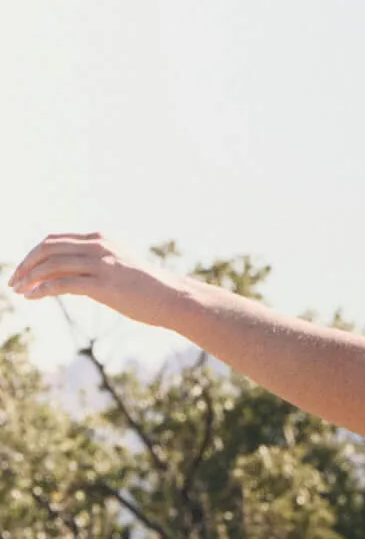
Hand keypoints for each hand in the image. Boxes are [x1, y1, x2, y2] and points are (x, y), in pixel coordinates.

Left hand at [8, 233, 182, 326]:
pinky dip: (42, 290)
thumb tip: (69, 278)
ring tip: (19, 291)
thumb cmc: (150, 289)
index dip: (34, 254)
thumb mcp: (119, 268)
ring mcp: (101, 264)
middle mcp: (98, 246)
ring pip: (51, 264)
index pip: (55, 240)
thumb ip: (95, 266)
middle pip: (48, 248)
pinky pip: (63, 283)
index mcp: (100, 239)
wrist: (174, 299)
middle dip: (26, 264)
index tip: (23, 271)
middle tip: (13, 281)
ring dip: (30, 278)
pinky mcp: (103, 285)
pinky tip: (32, 297)